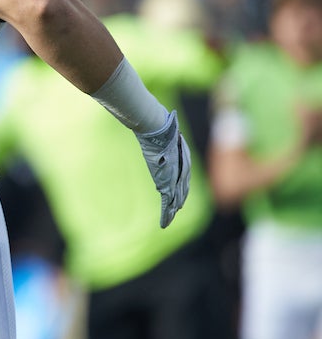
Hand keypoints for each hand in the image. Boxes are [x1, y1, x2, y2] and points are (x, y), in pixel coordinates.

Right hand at [135, 110, 191, 227]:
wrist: (156, 127)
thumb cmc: (156, 123)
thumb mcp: (159, 127)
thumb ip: (159, 128)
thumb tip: (156, 116)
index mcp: (180, 156)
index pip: (182, 175)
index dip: (181, 187)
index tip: (178, 194)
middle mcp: (181, 167)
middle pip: (181, 188)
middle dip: (177, 200)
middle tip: (174, 211)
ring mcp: (175, 175)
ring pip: (176, 197)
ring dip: (172, 209)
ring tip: (168, 219)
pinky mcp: (167, 180)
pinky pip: (168, 200)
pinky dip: (167, 213)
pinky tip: (165, 221)